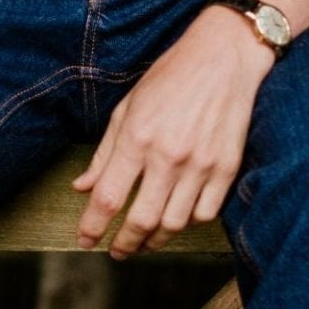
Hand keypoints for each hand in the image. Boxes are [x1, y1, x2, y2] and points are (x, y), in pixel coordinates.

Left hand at [72, 8, 274, 257]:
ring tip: (145, 241)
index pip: (107, 197)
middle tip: (117, 251)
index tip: (85, 240)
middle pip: (142, 220)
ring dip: (155, 240)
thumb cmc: (171, 77)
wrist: (225, 58)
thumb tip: (81, 187)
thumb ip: (104, 152)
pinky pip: (206, 214)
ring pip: (174, 223)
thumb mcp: (128, 107)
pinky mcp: (227, 167)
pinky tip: (178, 219)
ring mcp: (201, 164)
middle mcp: (168, 155)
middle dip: (124, 243)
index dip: (92, 226)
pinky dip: (189, 224)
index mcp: (137, 137)